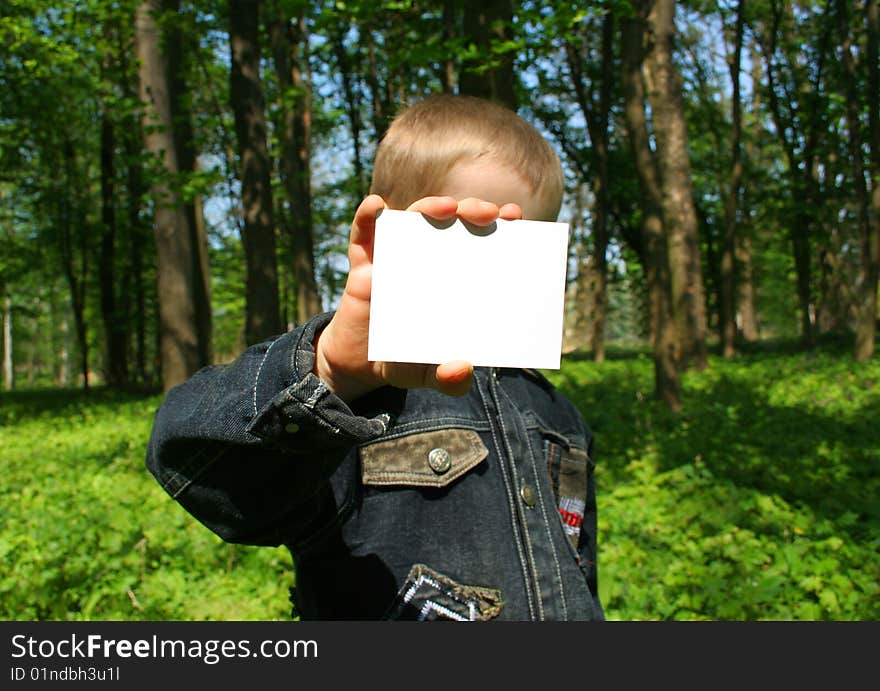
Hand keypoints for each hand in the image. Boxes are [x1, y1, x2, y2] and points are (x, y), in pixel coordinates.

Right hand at [314, 194, 522, 401]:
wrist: (360, 366)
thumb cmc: (404, 361)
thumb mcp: (429, 374)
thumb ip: (449, 379)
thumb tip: (463, 370)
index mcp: (453, 279)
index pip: (480, 244)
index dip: (498, 227)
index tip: (516, 216)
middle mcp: (428, 260)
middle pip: (452, 223)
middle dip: (471, 210)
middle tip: (486, 213)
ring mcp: (395, 257)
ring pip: (413, 219)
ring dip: (430, 206)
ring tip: (446, 207)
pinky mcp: (364, 263)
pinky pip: (363, 232)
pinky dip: (368, 215)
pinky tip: (377, 207)